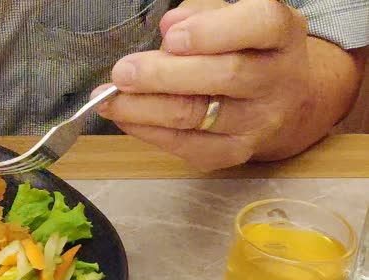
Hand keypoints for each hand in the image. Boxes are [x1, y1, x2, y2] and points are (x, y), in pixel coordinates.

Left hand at [91, 0, 310, 170]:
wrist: (282, 104)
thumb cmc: (244, 51)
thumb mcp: (230, 19)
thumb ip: (200, 15)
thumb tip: (170, 27)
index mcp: (281, 34)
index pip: (261, 25)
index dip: (213, 32)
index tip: (172, 38)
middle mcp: (277, 79)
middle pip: (224, 75)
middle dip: (163, 74)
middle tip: (122, 72)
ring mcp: (258, 121)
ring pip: (195, 114)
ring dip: (143, 107)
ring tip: (108, 98)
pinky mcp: (234, 152)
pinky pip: (184, 144)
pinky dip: (146, 130)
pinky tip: (123, 116)